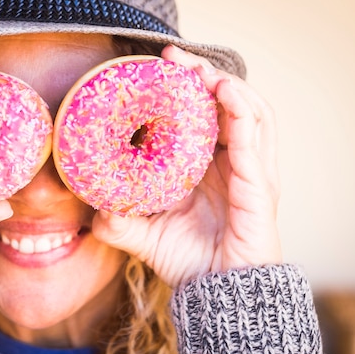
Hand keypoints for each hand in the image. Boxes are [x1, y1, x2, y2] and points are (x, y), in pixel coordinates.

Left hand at [92, 45, 281, 286]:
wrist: (219, 294)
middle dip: (205, 76)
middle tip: (175, 59)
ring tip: (200, 69)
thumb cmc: (188, 263)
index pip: (206, 116)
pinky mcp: (260, 184)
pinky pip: (257, 137)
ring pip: (251, 111)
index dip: (187, 90)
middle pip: (229, 104)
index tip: (158, 68)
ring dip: (226, 84)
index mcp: (209, 169)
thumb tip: (93, 211)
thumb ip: (119, 223)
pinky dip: (242, 109)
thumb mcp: (144, 237)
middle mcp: (234, 164)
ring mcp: (252, 172)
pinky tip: (223, 91)